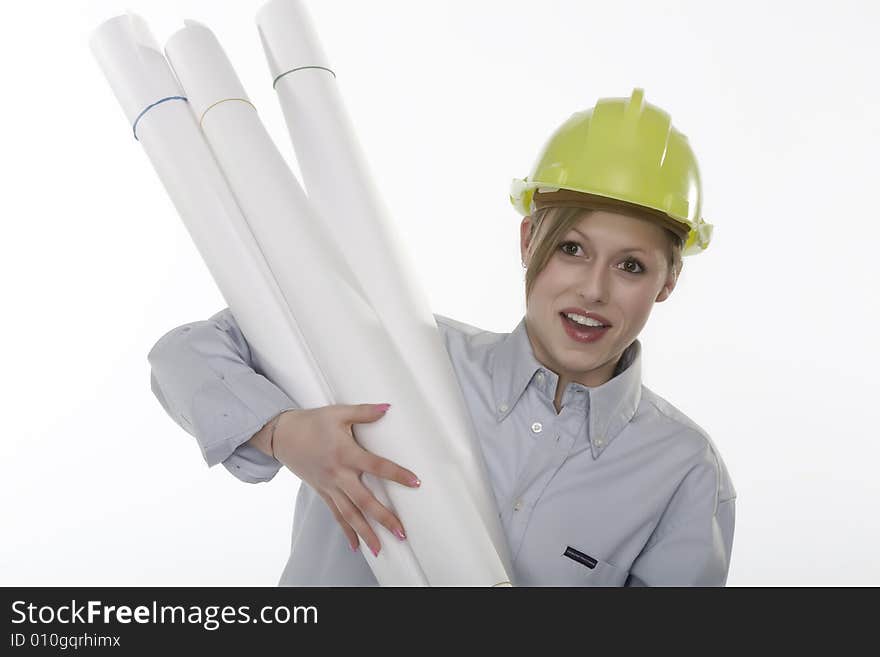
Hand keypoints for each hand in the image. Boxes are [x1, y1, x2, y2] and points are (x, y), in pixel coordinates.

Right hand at [262, 404, 419, 556]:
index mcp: (345, 453)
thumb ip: (364, 412)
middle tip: (400, 531)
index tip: (415, 482)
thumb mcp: (338, 413)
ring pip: (350, 514)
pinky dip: (347, 531)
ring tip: (380, 548)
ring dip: (366, 532)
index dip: (397, 474)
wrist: (282, 435)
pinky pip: (336, 515)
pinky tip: (357, 545)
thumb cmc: (311, 422)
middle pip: (364, 500)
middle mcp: (338, 474)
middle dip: (383, 518)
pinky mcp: (322, 492)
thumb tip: (387, 408)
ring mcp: (329, 486)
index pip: (376, 466)